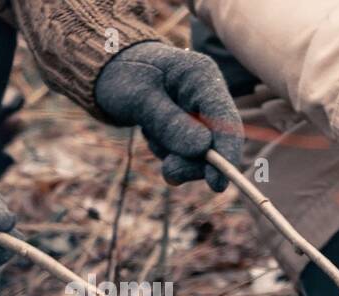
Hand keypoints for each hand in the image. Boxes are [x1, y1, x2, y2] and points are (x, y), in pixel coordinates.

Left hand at [95, 42, 242, 191]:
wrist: (111, 69)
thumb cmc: (123, 75)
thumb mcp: (137, 97)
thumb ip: (168, 122)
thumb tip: (202, 149)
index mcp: (201, 75)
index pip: (225, 120)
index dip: (227, 154)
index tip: (217, 184)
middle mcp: (208, 93)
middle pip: (218, 142)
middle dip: (192, 162)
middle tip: (170, 172)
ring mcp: (202, 111)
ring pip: (202, 152)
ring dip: (176, 156)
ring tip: (150, 135)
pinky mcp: (194, 125)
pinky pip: (190, 153)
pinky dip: (171, 153)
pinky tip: (155, 136)